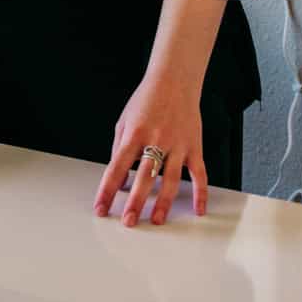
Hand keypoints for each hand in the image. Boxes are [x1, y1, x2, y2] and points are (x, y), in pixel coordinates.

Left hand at [92, 74, 206, 226]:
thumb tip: (117, 177)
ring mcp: (177, 145)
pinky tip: (198, 210)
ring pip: (171, 180)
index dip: (107, 190)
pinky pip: (199, 174)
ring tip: (155, 220)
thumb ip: (119, 148)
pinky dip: (201, 193)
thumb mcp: (124, 120)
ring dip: (163, 203)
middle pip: (144, 177)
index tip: (100, 208)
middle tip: (128, 222)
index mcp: (134, 134)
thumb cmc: (146, 100)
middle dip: (135, 202)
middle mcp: (156, 140)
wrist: (174, 80)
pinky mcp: (194, 146)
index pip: (116, 168)